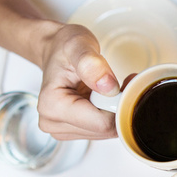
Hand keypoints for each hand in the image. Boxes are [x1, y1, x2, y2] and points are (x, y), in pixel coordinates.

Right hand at [37, 23, 119, 139]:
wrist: (56, 50)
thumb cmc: (64, 47)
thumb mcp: (78, 45)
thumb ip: (91, 64)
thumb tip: (108, 87)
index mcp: (52, 106)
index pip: (101, 123)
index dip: (119, 104)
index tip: (124, 83)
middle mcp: (53, 123)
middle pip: (105, 129)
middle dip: (118, 107)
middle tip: (119, 83)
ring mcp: (63, 130)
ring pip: (106, 132)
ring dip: (115, 110)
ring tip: (109, 87)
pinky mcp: (73, 131)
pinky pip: (103, 129)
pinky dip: (110, 113)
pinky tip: (105, 97)